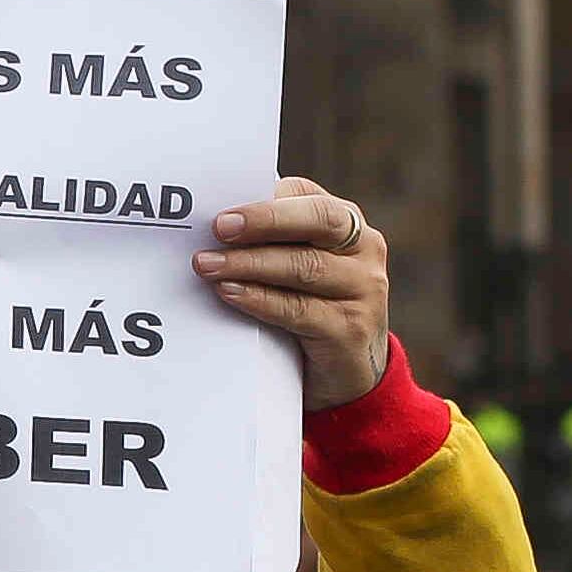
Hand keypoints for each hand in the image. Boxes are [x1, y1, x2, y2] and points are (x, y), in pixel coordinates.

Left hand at [195, 177, 391, 410]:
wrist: (345, 374)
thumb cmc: (309, 309)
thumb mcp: (293, 270)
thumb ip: (268, 245)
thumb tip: (208, 227)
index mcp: (346, 223)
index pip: (306, 197)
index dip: (264, 199)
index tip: (220, 206)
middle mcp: (364, 249)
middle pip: (318, 221)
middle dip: (265, 220)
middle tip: (218, 226)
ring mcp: (363, 289)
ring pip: (306, 267)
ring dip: (251, 264)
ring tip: (207, 265)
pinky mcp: (350, 329)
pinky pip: (300, 310)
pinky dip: (261, 300)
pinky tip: (230, 293)